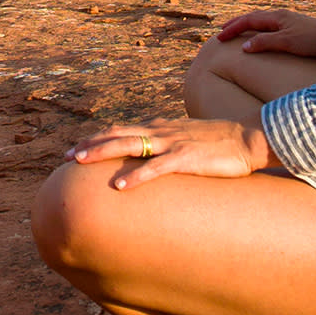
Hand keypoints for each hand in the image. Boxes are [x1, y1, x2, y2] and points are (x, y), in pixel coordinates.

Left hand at [64, 114, 270, 190]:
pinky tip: (118, 186)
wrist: (249, 138)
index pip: (121, 129)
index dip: (97, 138)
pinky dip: (135, 176)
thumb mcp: (188, 140)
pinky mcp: (186, 157)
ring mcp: (172, 143)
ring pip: (128, 145)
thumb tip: (153, 159)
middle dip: (89, 145)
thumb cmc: (220, 143)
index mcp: (161, 127)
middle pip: (116, 134)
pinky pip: (155, 167)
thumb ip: (169, 147)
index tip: (76, 149)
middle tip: (66, 157)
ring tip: (78, 163)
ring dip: (101, 152)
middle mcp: (161, 131)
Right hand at [215, 7, 315, 60]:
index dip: (233, 28)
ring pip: (262, 22)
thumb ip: (266, 42)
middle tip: (223, 31)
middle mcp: (281, 17)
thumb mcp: (288, 42)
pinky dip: (260, 32)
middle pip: (253, 18)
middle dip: (237, 24)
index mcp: (277, 17)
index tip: (219, 37)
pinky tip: (263, 39)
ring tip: (238, 33)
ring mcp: (289, 23)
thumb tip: (244, 46)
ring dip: (248, 26)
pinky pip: (271, 29)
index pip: (248, 20)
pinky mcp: (296, 32)